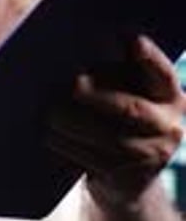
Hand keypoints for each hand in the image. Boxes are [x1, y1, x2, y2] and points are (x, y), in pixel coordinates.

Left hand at [49, 35, 185, 205]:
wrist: (128, 181)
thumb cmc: (118, 121)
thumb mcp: (126, 93)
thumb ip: (113, 75)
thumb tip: (75, 61)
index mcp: (170, 95)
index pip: (162, 73)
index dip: (150, 56)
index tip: (132, 39)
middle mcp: (170, 126)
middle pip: (132, 108)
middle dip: (98, 95)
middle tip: (72, 84)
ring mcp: (154, 157)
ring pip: (110, 138)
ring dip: (74, 123)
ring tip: (50, 112)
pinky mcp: (131, 180)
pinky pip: (96, 160)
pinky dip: (69, 145)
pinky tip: (50, 134)